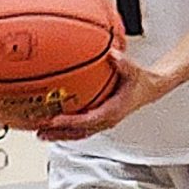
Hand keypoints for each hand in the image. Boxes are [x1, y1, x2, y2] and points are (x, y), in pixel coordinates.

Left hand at [33, 44, 168, 141]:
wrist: (149, 89)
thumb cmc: (140, 81)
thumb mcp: (134, 71)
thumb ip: (123, 63)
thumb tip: (113, 54)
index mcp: (112, 112)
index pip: (87, 121)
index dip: (70, 122)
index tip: (54, 120)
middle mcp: (105, 120)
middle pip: (78, 132)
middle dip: (58, 133)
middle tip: (39, 130)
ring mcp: (101, 122)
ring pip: (77, 133)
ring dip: (59, 134)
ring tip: (40, 133)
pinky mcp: (99, 120)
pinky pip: (80, 127)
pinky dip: (65, 128)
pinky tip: (53, 124)